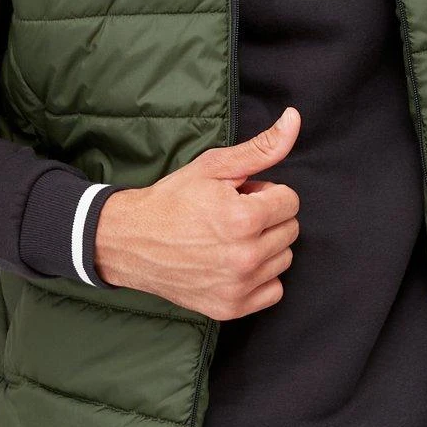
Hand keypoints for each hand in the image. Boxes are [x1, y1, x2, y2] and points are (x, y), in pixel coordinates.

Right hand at [93, 106, 301, 316]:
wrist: (132, 241)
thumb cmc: (173, 200)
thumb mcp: (215, 166)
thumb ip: (262, 147)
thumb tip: (294, 119)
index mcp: (244, 219)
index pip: (290, 201)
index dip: (265, 193)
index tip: (240, 197)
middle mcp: (245, 257)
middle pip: (290, 230)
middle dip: (267, 218)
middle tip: (231, 216)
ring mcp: (238, 286)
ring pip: (283, 259)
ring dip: (265, 246)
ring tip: (230, 239)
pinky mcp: (231, 307)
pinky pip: (274, 291)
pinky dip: (260, 277)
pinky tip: (234, 264)